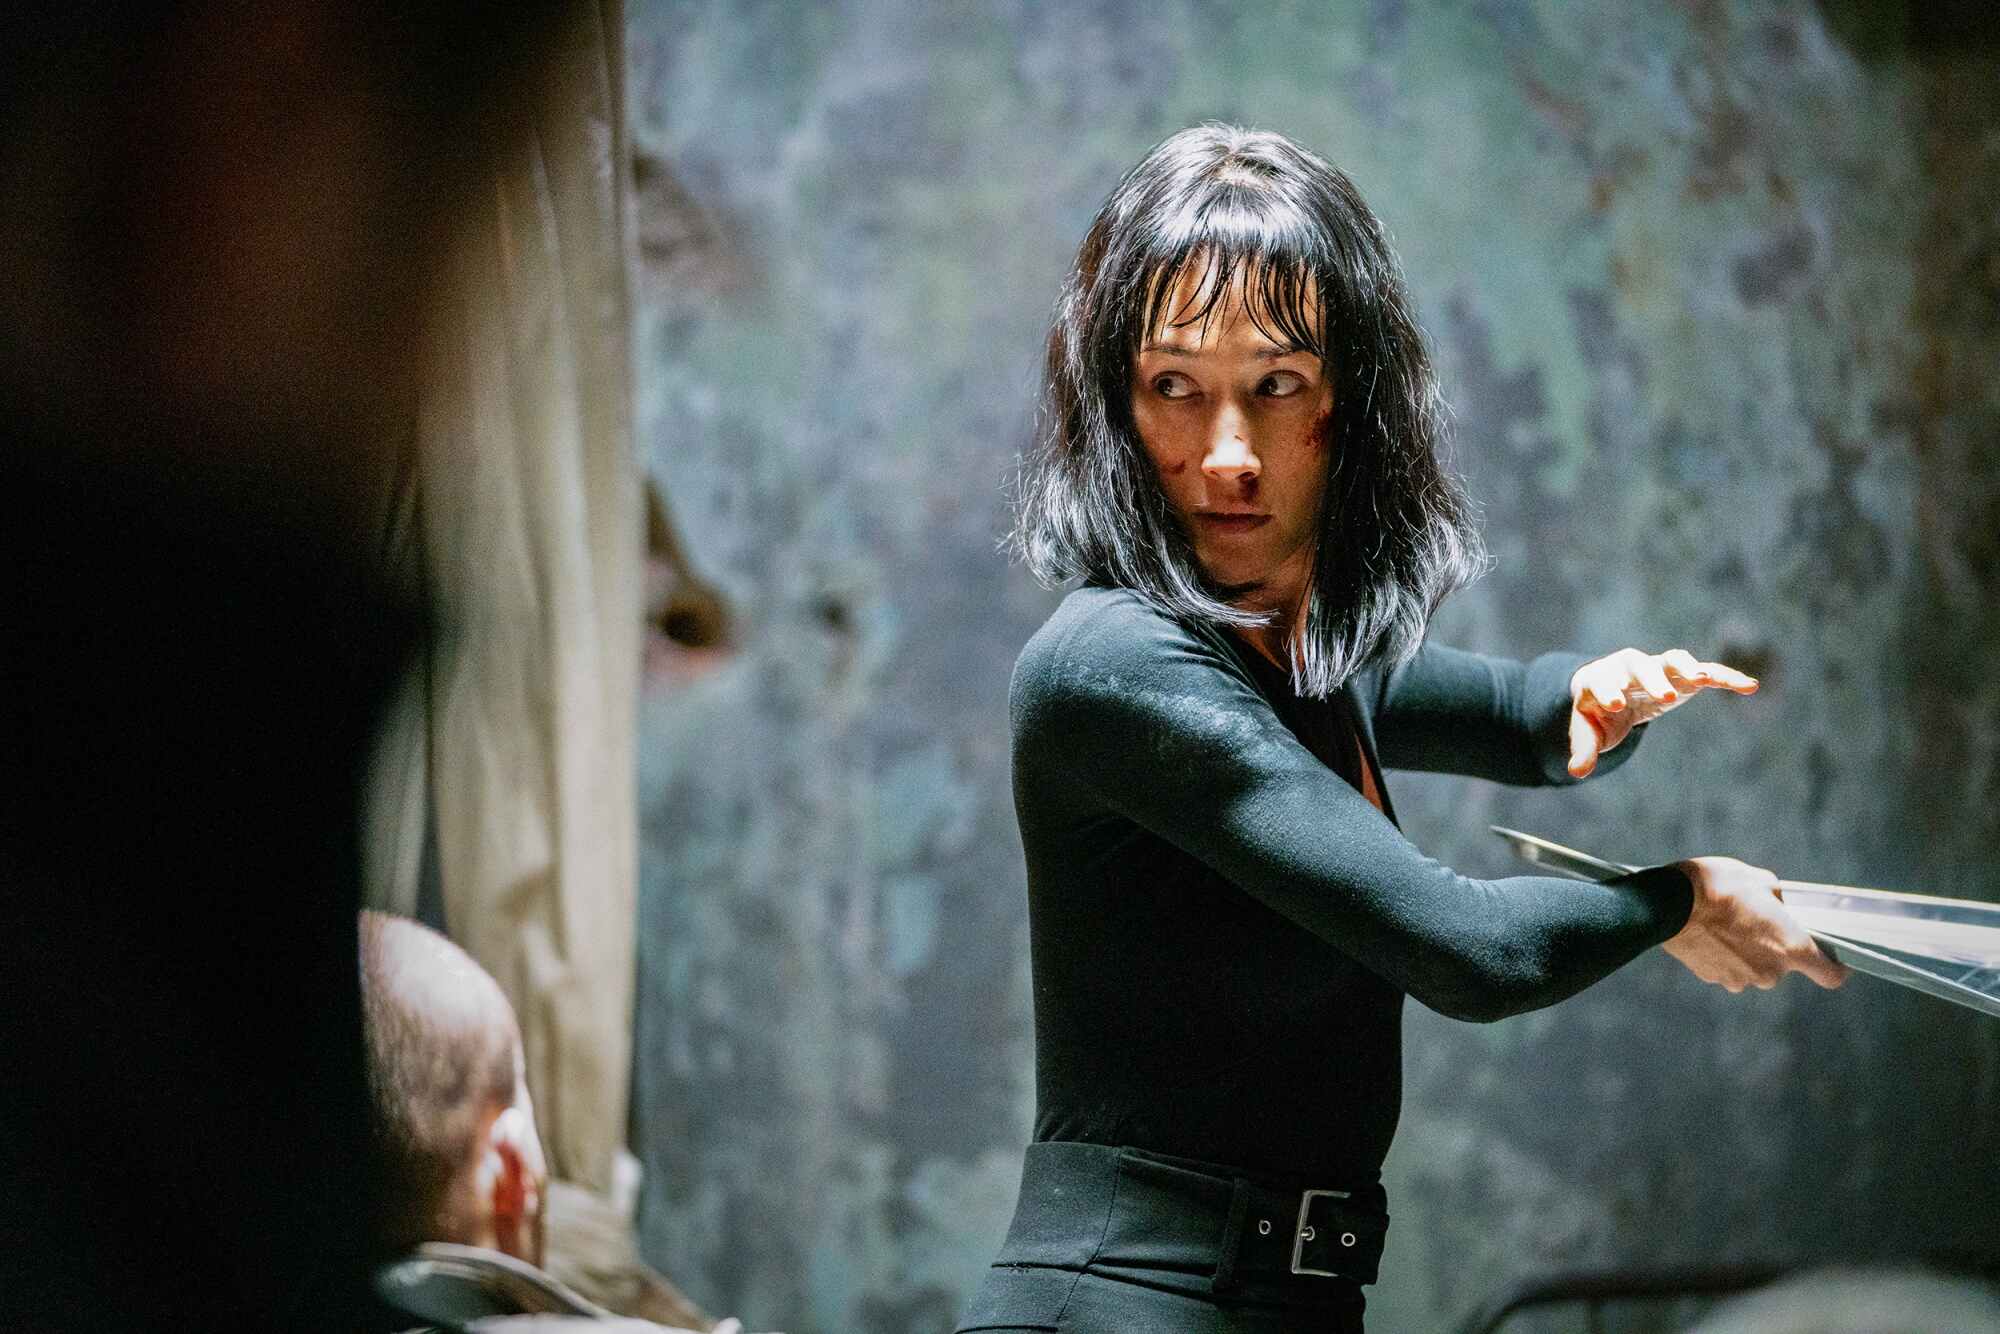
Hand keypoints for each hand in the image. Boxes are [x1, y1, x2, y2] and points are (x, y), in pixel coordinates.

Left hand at [1567, 647, 1757, 776]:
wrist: (1611, 691)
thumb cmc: (1597, 711)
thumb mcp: (1588, 731)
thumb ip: (1583, 749)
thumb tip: (1576, 772)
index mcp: (1601, 678)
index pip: (1602, 680)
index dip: (1608, 691)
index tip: (1614, 705)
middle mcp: (1630, 666)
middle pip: (1640, 666)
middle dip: (1652, 679)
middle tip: (1665, 696)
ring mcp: (1658, 667)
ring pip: (1674, 660)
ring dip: (1689, 667)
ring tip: (1703, 680)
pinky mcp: (1682, 675)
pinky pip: (1707, 672)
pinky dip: (1726, 677)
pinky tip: (1750, 687)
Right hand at [1662, 856, 1848, 991]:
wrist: (1666, 903)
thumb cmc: (1718, 887)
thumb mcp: (1757, 879)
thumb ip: (1776, 898)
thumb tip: (1775, 902)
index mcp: (1790, 948)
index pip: (1831, 975)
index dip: (1834, 968)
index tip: (1830, 958)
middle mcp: (1769, 972)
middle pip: (1783, 966)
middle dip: (1772, 946)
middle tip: (1755, 920)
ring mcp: (1738, 979)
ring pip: (1752, 967)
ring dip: (1745, 951)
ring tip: (1725, 923)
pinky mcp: (1711, 977)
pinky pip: (1726, 968)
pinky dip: (1721, 954)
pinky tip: (1707, 932)